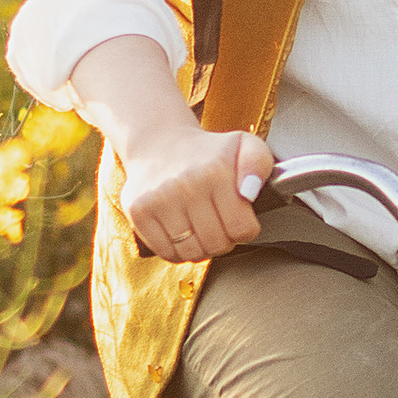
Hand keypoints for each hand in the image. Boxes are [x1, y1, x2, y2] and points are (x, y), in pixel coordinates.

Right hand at [120, 121, 272, 266]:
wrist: (160, 144)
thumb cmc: (208, 152)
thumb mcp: (244, 145)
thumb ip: (259, 164)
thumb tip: (249, 192)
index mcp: (216, 171)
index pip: (241, 228)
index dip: (246, 230)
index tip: (240, 218)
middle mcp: (185, 185)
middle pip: (217, 244)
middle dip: (224, 241)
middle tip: (220, 226)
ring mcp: (158, 199)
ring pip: (191, 252)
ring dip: (201, 248)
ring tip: (202, 230)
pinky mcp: (138, 212)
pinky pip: (166, 252)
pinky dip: (177, 251)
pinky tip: (182, 233)